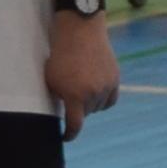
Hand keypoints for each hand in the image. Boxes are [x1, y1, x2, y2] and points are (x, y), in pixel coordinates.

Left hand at [45, 12, 120, 140]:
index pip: (75, 125)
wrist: (80, 30)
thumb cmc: (60, 55)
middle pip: (87, 113)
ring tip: (81, 91)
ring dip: (90, 104)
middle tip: (70, 99)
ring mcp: (106, 86)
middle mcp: (93, 94)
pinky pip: (110, 99)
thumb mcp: (51, 79)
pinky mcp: (115, 78)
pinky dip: (103, 100)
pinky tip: (96, 94)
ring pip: (99, 107)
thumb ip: (58, 98)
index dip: (69, 134)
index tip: (65, 137)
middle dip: (78, 110)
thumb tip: (64, 113)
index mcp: (75, 96)